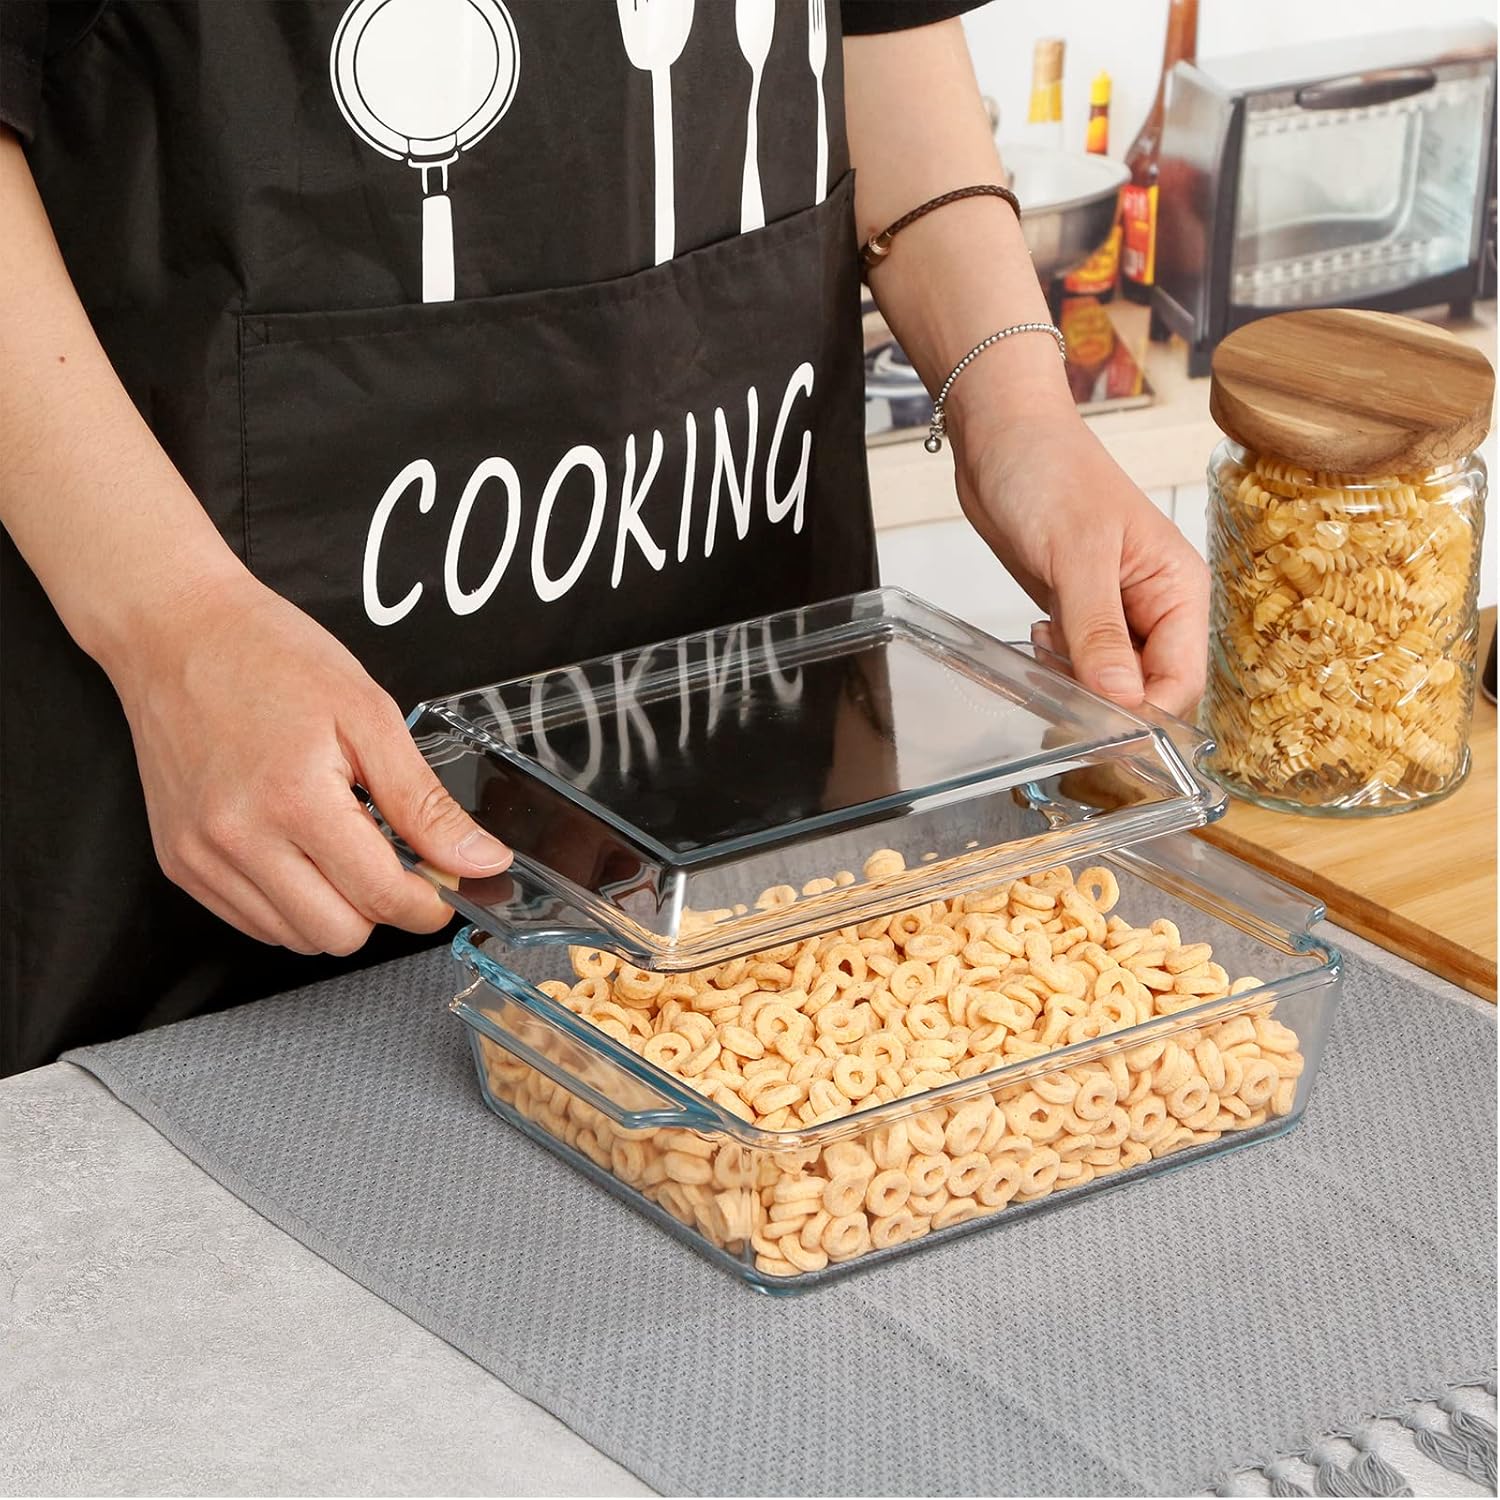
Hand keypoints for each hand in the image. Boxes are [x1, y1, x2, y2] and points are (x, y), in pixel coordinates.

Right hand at [105, 574, 511, 954]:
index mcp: (295, 801)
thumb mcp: (370, 716)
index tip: (445, 881)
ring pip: (296, 938)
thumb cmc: (272, 658)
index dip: (429, 901)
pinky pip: (253, 922)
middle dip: (383, 908)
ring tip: (343, 844)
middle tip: (397, 860)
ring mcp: (201, 857)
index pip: (381, 898)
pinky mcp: (180, 864)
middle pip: (340, 935)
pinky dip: (291, 904)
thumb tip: (479, 860)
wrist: (176, 632)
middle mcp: (238, 840)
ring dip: (336, 908)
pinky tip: (302, 852)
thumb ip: (424, 802)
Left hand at [954, 407, 1209, 716]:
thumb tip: (1122, 697)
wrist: (1001, 438)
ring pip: (1110, 682)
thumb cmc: (1050, 470)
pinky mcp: (1078, 612)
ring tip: (1046, 644)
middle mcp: (1155, 605)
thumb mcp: (1076, 555)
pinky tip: (1039, 635)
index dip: (1143, 711)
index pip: (1180, 680)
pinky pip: (1079, 663)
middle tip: (1060, 687)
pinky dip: (1058, 664)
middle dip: (1106, 700)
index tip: (1098, 723)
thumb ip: (1098, 631)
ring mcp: (1116, 612)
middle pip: (1147, 689)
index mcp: (1179, 588)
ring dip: (1077, 682)